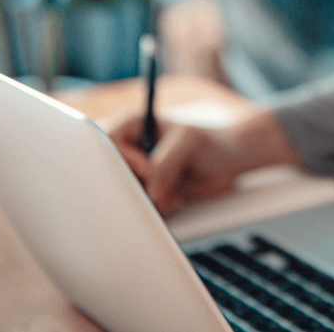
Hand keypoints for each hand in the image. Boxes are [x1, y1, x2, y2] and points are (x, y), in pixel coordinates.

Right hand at [105, 109, 299, 215]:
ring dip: (148, 199)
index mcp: (131, 125)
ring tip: (175, 191)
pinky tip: (175, 199)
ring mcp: (133, 173)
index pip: (106, 142)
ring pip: (123, 193)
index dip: (125, 159)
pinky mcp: (142, 193)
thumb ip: (165, 164)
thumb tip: (151, 193)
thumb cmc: (210, 144)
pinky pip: (136, 208)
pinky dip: (155, 209)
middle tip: (162, 189)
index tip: (150, 169)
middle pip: (108, 172)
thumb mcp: (189, 144)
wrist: (227, 163)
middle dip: (135, 185)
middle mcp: (126, 149)